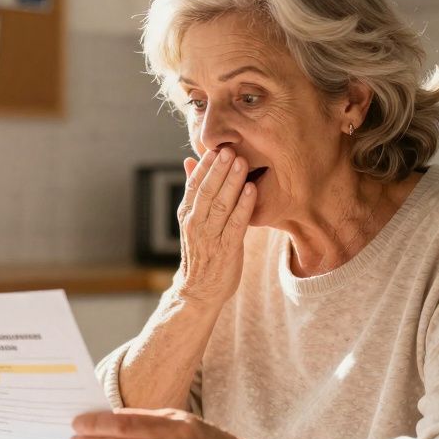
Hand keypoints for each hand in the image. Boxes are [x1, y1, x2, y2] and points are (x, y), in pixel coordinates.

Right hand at [176, 148, 255, 307]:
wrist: (199, 290)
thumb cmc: (200, 252)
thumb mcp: (192, 220)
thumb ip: (193, 191)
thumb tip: (189, 161)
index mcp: (187, 214)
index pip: (194, 184)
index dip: (205, 166)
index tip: (216, 148)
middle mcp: (195, 223)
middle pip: (207, 191)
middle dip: (219, 169)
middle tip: (230, 149)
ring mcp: (210, 237)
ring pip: (221, 204)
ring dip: (232, 182)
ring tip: (242, 162)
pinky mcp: (226, 249)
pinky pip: (236, 224)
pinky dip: (243, 206)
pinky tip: (252, 190)